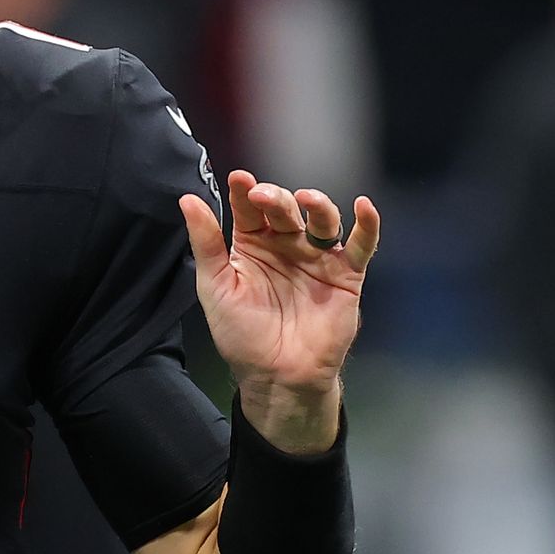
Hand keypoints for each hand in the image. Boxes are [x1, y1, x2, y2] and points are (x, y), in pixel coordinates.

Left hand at [180, 170, 381, 451]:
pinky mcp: (346, 276)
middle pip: (284, 210)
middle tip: (262, 195)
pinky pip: (361, 246)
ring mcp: (317, 258)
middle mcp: (286, 245)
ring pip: (322, 220)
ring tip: (304, 199)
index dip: (244, 192)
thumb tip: (187, 198)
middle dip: (275, 198)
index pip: (249, 209)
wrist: (277, 375)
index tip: (238, 179)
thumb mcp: (215, 285)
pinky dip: (367, 226)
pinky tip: (365, 206)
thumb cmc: (241, 333)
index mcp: (252, 244)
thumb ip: (206, 242)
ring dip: (316, 205)